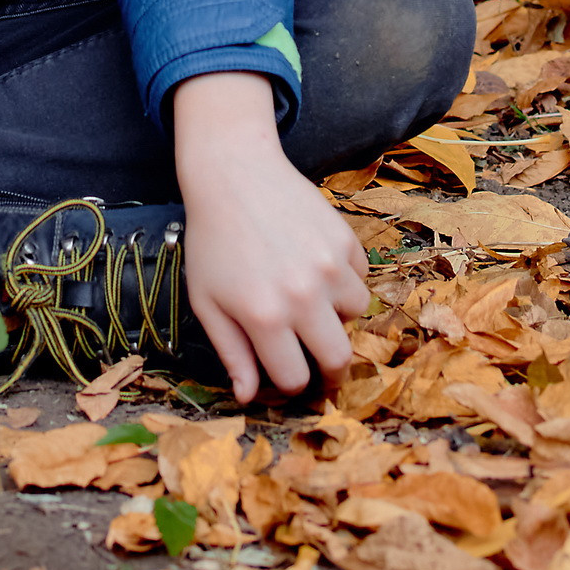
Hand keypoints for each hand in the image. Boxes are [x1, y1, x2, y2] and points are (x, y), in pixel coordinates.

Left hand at [172, 70, 367, 401]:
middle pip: (339, 358)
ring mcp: (329, 266)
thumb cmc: (213, 241)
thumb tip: (248, 397)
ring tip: (312, 298)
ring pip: (356, 315)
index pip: (295, 378)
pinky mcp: (345, 239)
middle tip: (317, 356)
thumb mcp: (207, 302)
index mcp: (264, 318)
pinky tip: (317, 265)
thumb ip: (232, 354)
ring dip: (338, 315)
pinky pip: (361, 277)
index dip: (290, 380)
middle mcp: (303, 296)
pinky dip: (346, 280)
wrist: (234, 173)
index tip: (287, 370)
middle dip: (328, 366)